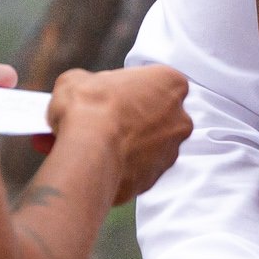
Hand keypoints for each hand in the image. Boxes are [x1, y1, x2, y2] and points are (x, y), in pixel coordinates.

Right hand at [47, 65, 190, 201]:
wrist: (88, 151)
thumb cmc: (89, 107)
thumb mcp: (78, 79)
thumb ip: (93, 83)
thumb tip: (84, 91)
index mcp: (171, 83)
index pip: (158, 82)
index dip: (133, 89)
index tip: (115, 94)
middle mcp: (179, 118)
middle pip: (159, 116)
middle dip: (136, 118)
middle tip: (107, 120)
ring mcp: (170, 151)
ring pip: (151, 146)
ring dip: (131, 145)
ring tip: (99, 144)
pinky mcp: (154, 179)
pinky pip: (139, 170)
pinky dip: (123, 167)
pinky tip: (101, 162)